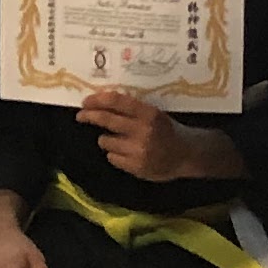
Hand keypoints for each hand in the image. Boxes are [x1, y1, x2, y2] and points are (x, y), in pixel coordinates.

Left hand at [77, 87, 228, 182]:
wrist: (186, 155)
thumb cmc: (167, 130)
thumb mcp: (154, 113)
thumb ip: (131, 109)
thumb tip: (100, 102)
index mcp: (148, 113)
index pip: (116, 101)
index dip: (97, 100)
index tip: (86, 101)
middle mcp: (143, 131)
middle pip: (106, 119)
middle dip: (89, 116)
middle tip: (81, 116)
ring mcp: (138, 150)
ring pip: (105, 141)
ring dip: (106, 139)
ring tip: (118, 140)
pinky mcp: (136, 167)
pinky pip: (112, 157)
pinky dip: (115, 154)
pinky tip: (126, 153)